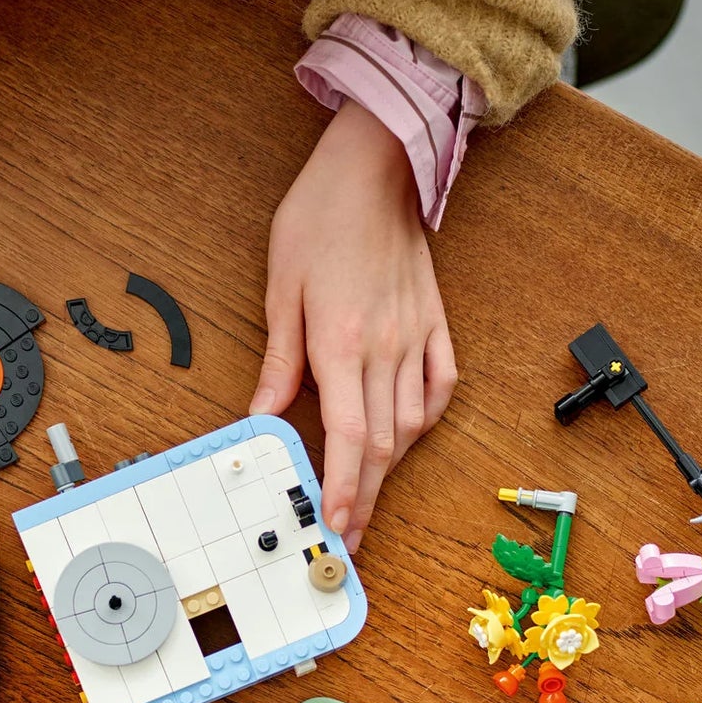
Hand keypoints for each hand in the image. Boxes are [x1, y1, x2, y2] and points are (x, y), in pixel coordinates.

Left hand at [250, 99, 457, 551]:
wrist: (375, 166)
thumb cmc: (319, 218)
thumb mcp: (280, 289)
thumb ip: (279, 362)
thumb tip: (261, 418)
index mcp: (342, 343)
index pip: (346, 437)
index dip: (341, 488)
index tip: (335, 525)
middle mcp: (386, 348)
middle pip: (380, 445)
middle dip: (363, 497)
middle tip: (349, 536)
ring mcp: (417, 336)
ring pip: (410, 423)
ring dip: (389, 467)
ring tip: (367, 495)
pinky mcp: (436, 322)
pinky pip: (440, 385)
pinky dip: (423, 419)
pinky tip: (407, 437)